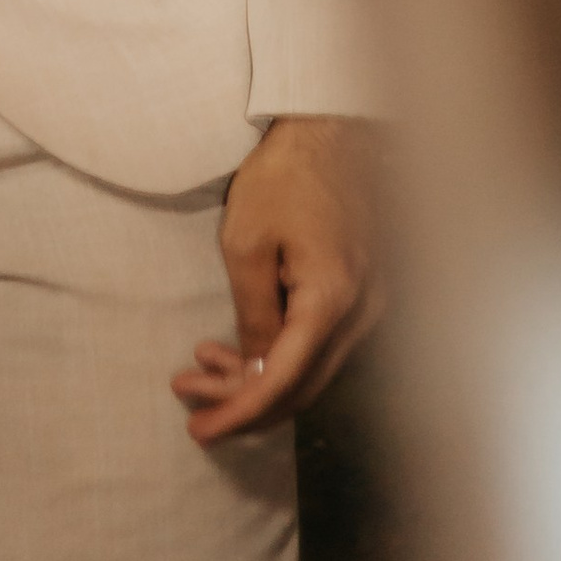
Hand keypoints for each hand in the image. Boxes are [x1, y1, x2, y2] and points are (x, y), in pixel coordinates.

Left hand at [173, 115, 378, 442]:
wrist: (330, 129)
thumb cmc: (283, 176)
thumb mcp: (246, 242)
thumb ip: (253, 315)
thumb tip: (257, 370)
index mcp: (333, 302)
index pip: (285, 382)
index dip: (240, 414)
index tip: (199, 431)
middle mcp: (364, 314)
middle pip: (303, 387)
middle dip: (243, 402)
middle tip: (189, 396)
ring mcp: (371, 305)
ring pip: (313, 368)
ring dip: (258, 377)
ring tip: (201, 365)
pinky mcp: (366, 292)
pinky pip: (323, 342)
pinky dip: (282, 352)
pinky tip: (241, 345)